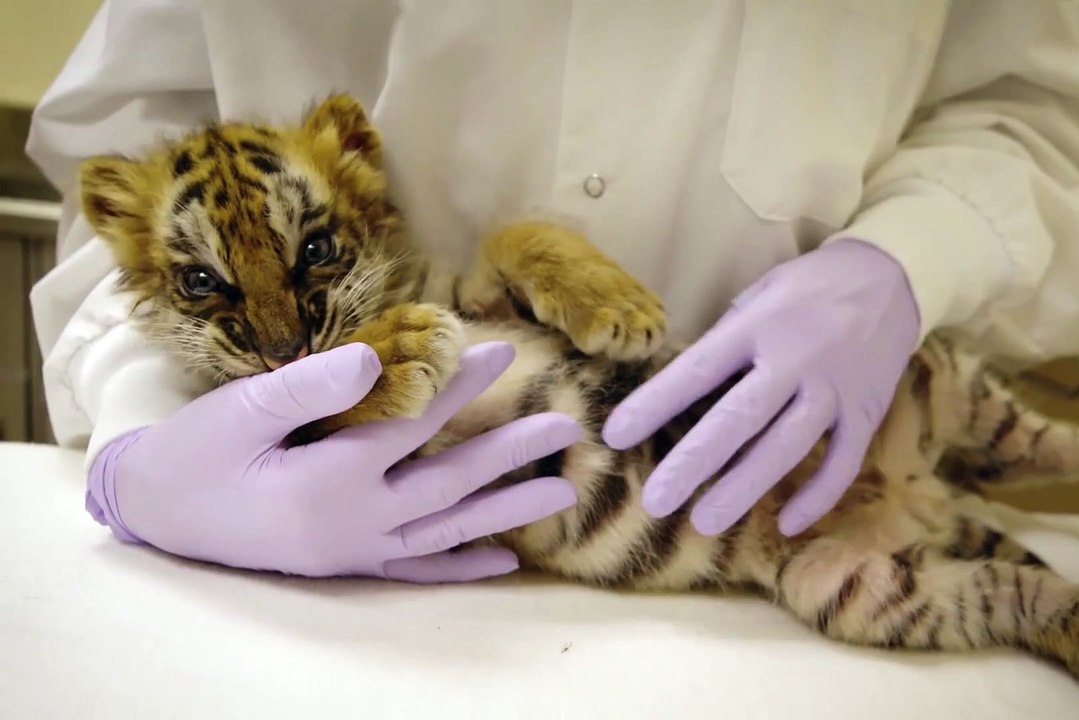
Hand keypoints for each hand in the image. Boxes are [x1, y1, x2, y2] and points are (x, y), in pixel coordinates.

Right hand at [87, 342, 579, 581]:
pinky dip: (461, 566)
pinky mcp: (349, 563)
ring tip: (562, 493)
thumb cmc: (195, 453)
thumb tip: (374, 358)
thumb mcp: (240, 410)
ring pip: (448, 529)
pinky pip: (417, 570)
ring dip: (506, 510)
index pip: (414, 424)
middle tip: (566, 428)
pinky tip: (505, 562)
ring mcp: (356, 549)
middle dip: (510, 452)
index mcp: (330, 478)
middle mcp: (355, 521)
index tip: (503, 353)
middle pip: (450, 482)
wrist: (156, 511)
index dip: (461, 385)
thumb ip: (310, 387)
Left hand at [602, 239, 918, 536]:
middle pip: (740, 418)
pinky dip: (817, 496)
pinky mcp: (866, 411)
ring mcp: (835, 388)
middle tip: (657, 500)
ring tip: (704, 522)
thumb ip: (726, 342)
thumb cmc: (807, 290)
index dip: (655, 404)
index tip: (616, 435)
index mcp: (758, 326)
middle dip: (695, 462)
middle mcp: (796, 359)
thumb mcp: (759, 297)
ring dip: (745, 488)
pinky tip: (786, 522)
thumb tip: (682, 391)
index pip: (698, 370)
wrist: (890, 278)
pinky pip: (842, 463)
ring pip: (787, 447)